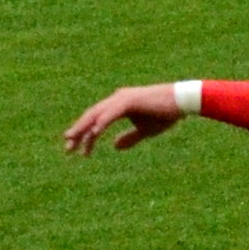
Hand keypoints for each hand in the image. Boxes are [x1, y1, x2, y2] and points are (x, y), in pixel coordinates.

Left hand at [64, 84, 183, 155]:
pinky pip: (111, 113)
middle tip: (67, 148)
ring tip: (73, 141)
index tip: (77, 150)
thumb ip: (129, 138)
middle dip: (78, 131)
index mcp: (118, 105)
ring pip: (97, 114)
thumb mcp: (145, 131)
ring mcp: (122, 98)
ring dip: (84, 128)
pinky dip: (101, 123)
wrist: (181, 102)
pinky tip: (94, 133)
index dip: (85, 134)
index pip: (96, 120)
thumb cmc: (165, 114)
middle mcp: (117, 99)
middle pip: (91, 116)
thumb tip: (114, 147)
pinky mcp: (129, 100)